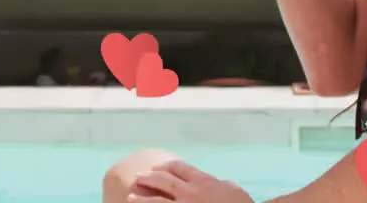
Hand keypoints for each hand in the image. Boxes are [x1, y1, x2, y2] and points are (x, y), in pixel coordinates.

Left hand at [130, 160, 255, 202]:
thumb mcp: (236, 191)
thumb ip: (225, 185)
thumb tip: (223, 183)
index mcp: (204, 181)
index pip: (179, 168)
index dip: (166, 166)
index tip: (157, 167)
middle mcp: (191, 193)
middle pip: (163, 180)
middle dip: (148, 178)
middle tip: (137, 177)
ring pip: (157, 201)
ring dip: (142, 198)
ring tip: (130, 196)